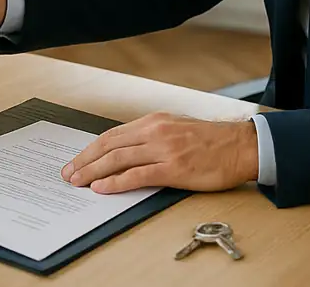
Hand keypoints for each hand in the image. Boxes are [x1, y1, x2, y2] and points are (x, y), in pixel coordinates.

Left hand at [61, 113, 258, 193]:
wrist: (241, 146)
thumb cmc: (212, 141)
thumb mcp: (176, 128)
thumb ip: (152, 137)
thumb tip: (128, 151)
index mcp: (154, 121)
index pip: (112, 135)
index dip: (91, 149)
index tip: (77, 159)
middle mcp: (155, 132)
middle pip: (109, 145)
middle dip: (84, 160)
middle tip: (69, 173)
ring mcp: (164, 149)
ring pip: (118, 159)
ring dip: (93, 171)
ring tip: (78, 181)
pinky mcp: (174, 168)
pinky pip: (137, 175)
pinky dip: (116, 182)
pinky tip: (102, 188)